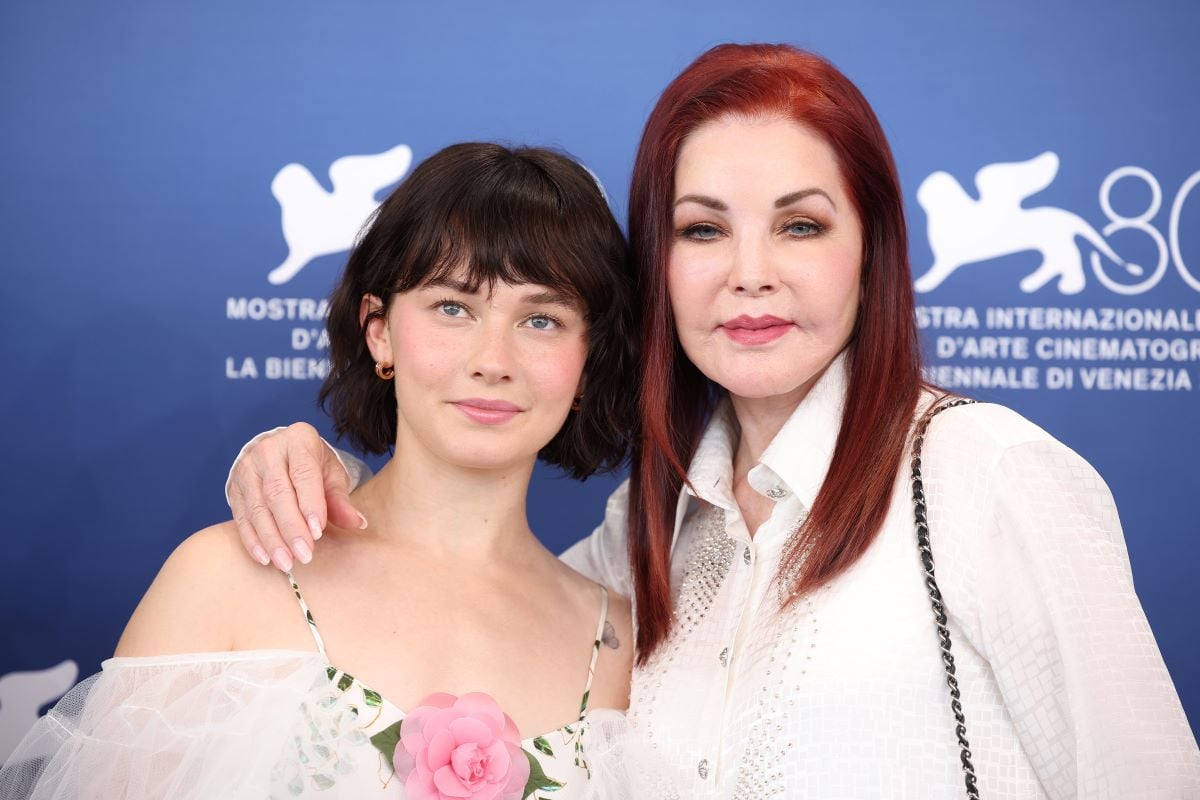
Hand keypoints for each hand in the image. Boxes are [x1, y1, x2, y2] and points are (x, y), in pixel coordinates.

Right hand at [228, 423, 365, 570]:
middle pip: (277, 493)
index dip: (310, 504)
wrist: (282, 454)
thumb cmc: (313, 466)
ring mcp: (246, 469)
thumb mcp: (331, 475)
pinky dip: (252, 540)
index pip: (303, 474)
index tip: (318, 532)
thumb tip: (357, 523)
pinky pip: (241, 516)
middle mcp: (268, 451)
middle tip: (304, 555)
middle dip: (291, 528)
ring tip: (286, 562)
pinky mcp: (235, 488)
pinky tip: (264, 557)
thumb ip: (341, 500)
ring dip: (271, 539)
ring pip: (257, 507)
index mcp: (299, 440)